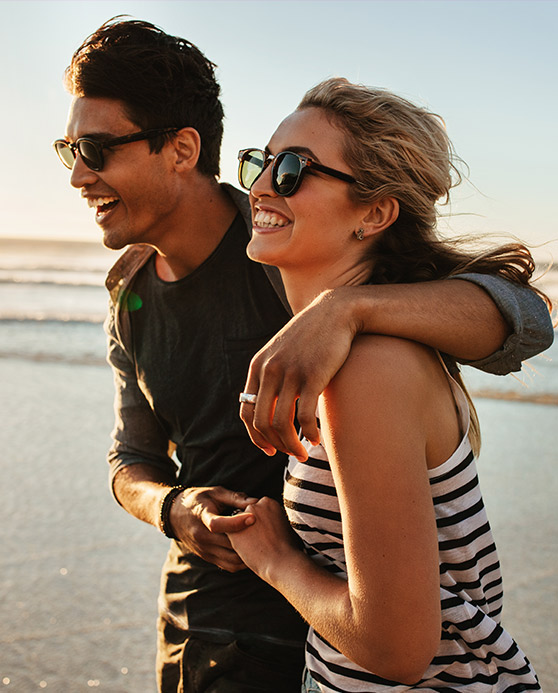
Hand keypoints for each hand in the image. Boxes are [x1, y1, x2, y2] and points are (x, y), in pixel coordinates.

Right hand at [170, 486, 257, 571]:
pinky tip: (251, 552)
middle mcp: (201, 536)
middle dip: (247, 539)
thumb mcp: (214, 493)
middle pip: (227, 544)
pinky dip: (241, 561)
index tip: (253, 517)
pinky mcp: (207, 557)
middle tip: (265, 532)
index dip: (237, 522)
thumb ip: (235, 498)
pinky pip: (228, 565)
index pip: (218, 524)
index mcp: (202, 517)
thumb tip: (256, 502)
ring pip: (230, 559)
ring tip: (260, 544)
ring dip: (246, 554)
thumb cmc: (198, 500)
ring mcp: (204, 550)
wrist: (174, 515)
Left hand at [226, 497, 300, 581]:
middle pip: (248, 515)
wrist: (281, 562)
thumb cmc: (288, 548)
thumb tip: (271, 522)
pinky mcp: (233, 530)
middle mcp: (255, 506)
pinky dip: (237, 542)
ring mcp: (243, 517)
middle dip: (252, 526)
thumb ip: (274, 519)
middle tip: (261, 540)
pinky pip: (232, 535)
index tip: (267, 532)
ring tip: (255, 546)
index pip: (259, 509)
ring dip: (243, 533)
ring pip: (238, 525)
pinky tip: (248, 550)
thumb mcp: (285, 525)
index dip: (262, 523)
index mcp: (268, 502)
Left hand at [240, 288, 356, 459]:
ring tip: (303, 453)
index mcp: (258, 366)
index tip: (269, 449)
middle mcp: (270, 370)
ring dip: (291, 446)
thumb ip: (272, 374)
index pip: (246, 411)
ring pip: (281, 423)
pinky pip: (304, 416)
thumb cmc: (311, 336)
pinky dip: (309, 434)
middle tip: (290, 454)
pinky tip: (317, 440)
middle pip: (262, 421)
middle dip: (275, 445)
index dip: (255, 435)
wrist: (335, 312)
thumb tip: (269, 404)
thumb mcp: (282, 351)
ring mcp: (290, 373)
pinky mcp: (313, 376)